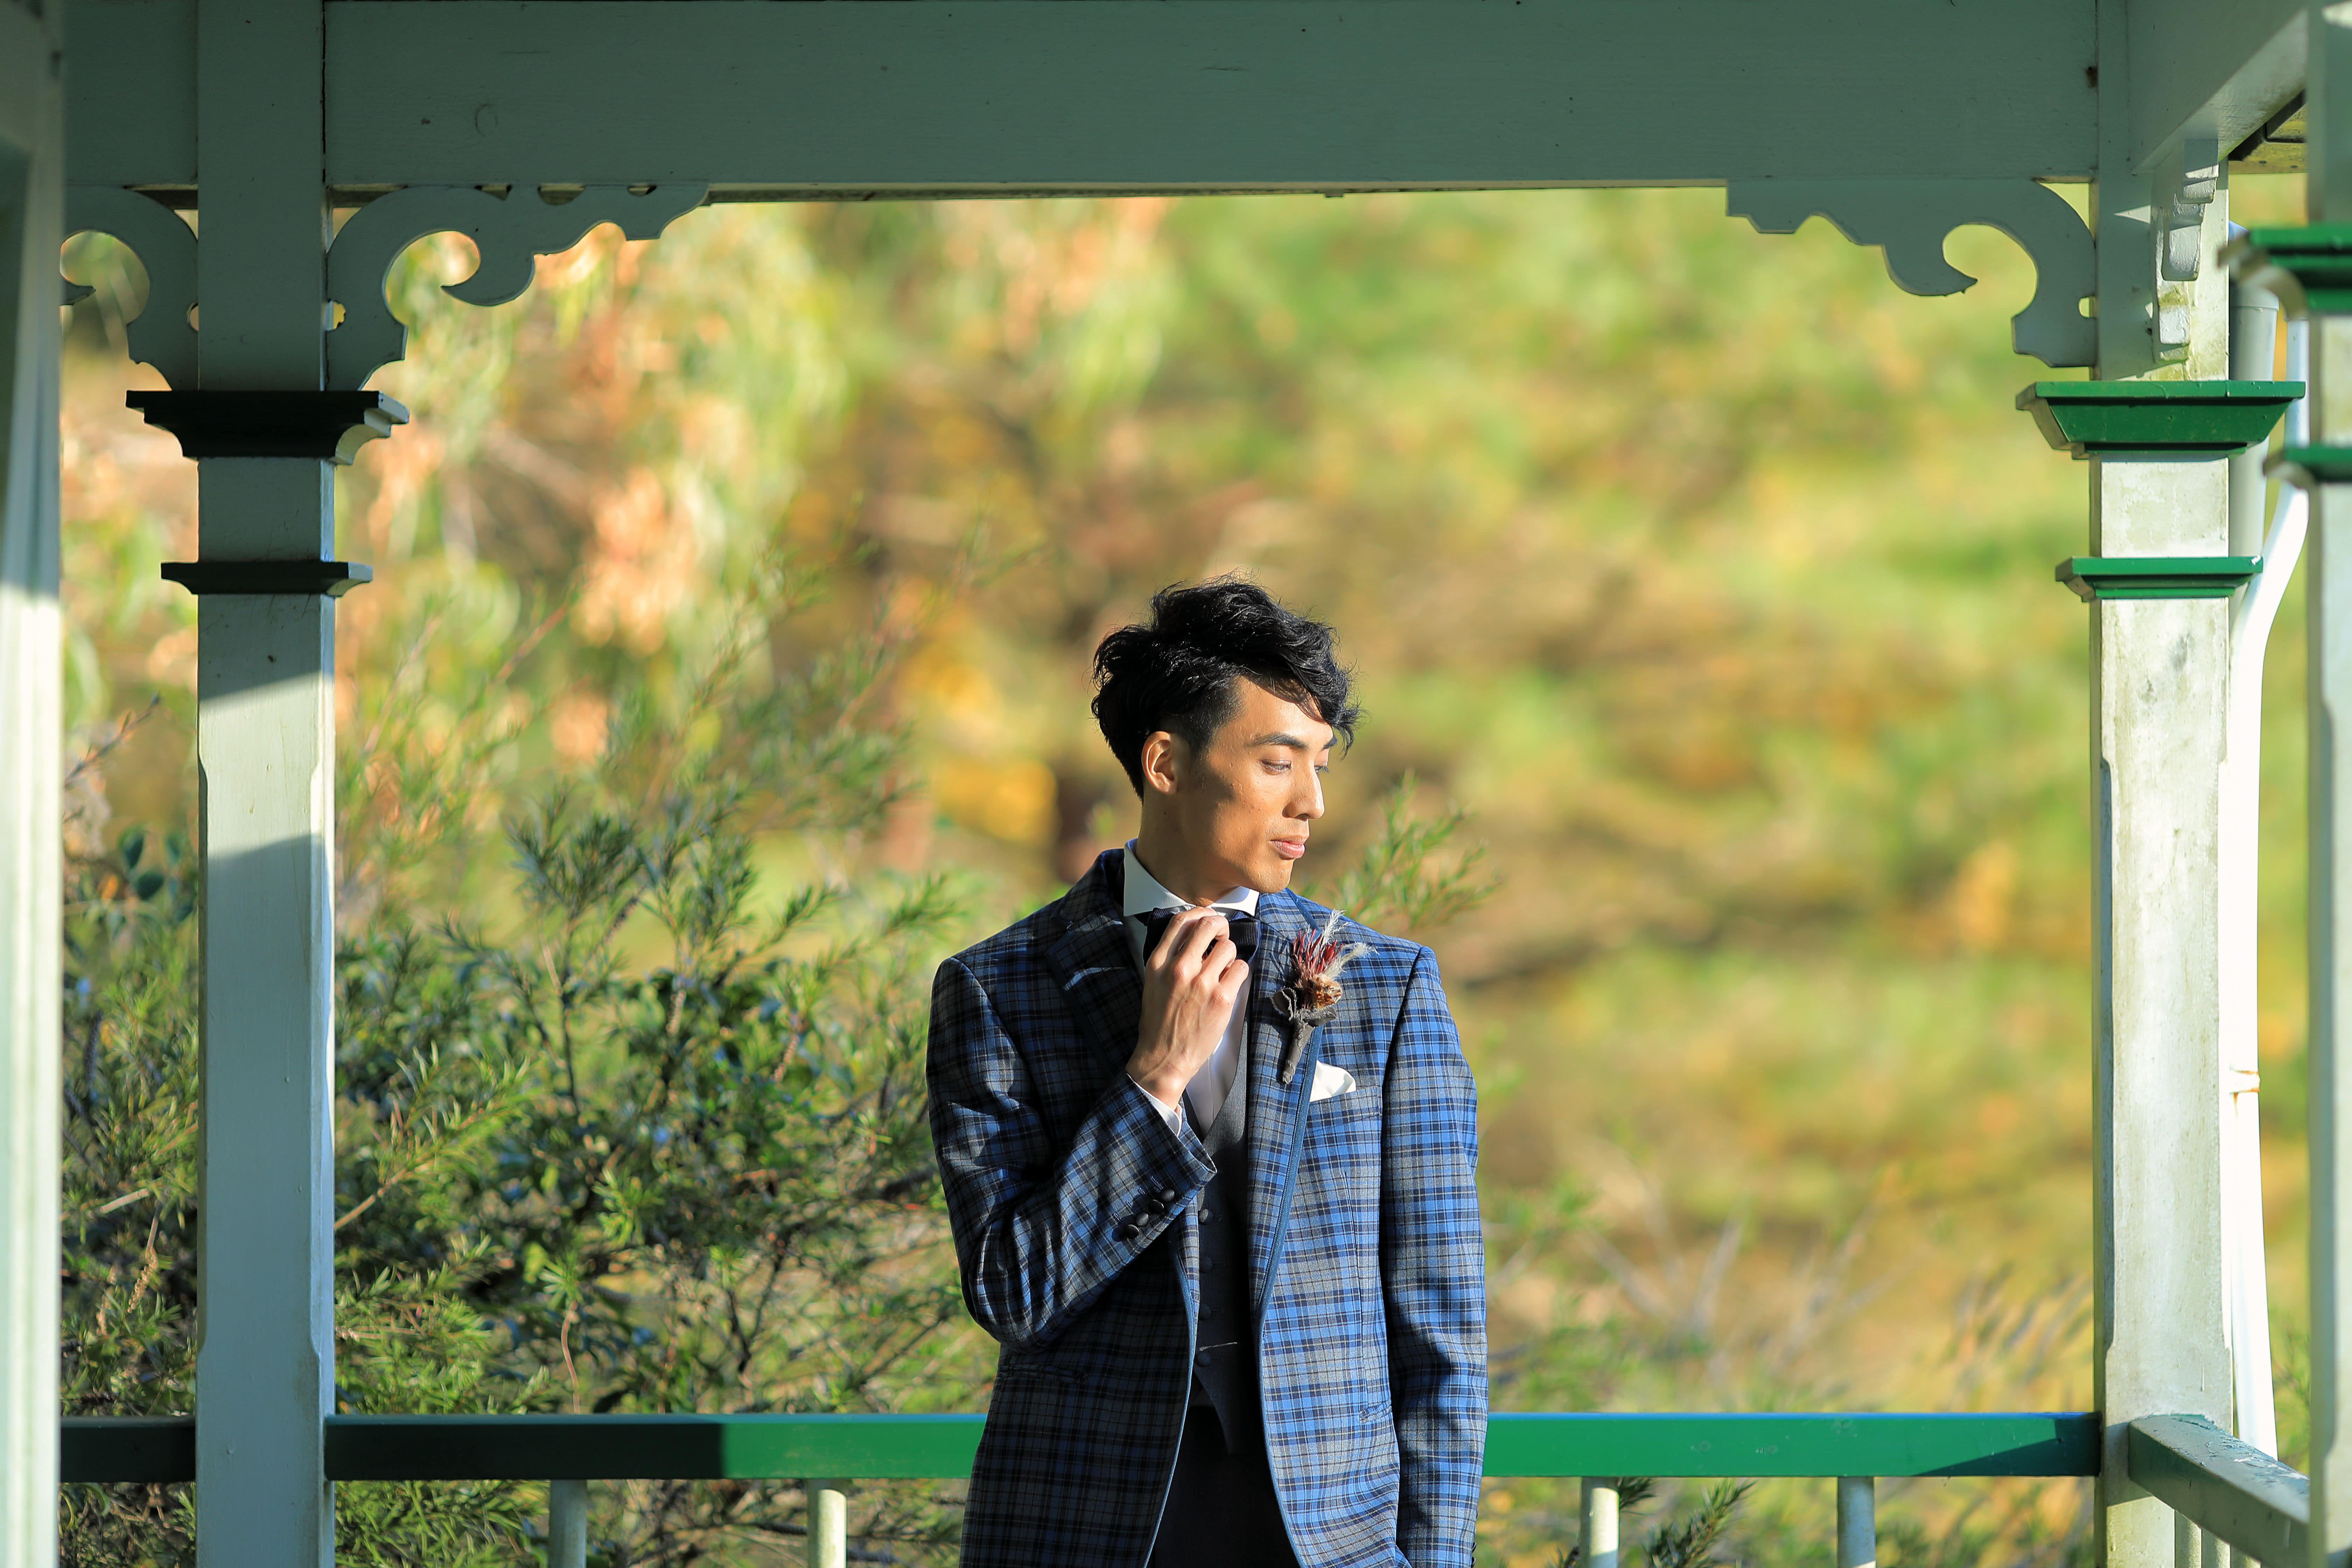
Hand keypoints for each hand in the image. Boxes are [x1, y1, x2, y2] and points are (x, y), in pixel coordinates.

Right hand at [1126, 906, 1248, 1107]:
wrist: (1163, 1058)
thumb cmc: (1159, 1022)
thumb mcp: (1153, 982)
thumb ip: (1169, 958)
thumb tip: (1194, 938)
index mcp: (1158, 962)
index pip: (1182, 920)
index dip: (1200, 914)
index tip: (1208, 919)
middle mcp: (1179, 967)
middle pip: (1208, 925)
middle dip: (1221, 926)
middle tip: (1222, 937)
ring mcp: (1201, 982)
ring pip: (1228, 947)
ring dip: (1230, 955)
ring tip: (1223, 969)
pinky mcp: (1221, 998)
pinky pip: (1240, 968)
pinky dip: (1238, 973)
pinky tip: (1229, 983)